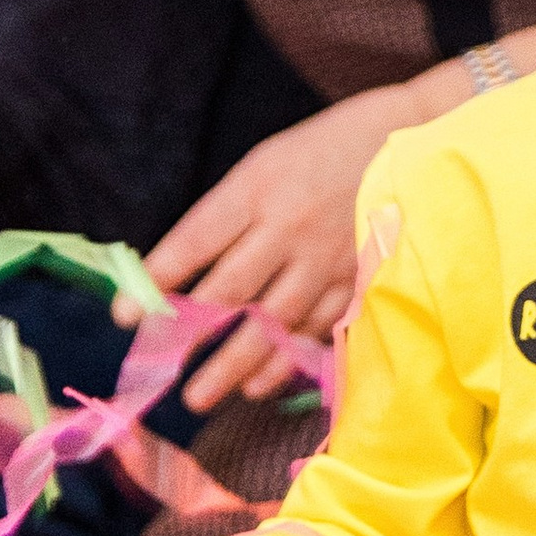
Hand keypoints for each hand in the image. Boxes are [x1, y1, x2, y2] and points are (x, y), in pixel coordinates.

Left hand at [134, 84, 419, 410]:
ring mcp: (325, 258)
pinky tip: (257, 384)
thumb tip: (177, 275)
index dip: (157, 280)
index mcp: (257, 188)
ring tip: (201, 395)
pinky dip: (284, 361)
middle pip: (230, 291)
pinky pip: (315, 330)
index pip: (195, 241)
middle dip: (189, 335)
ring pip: (273, 322)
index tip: (125, 315)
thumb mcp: (265, 164)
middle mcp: (288, 226)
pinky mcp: (357, 279)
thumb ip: (227, 216)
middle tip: (159, 371)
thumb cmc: (323, 150)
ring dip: (234, 364)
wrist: (409, 139)